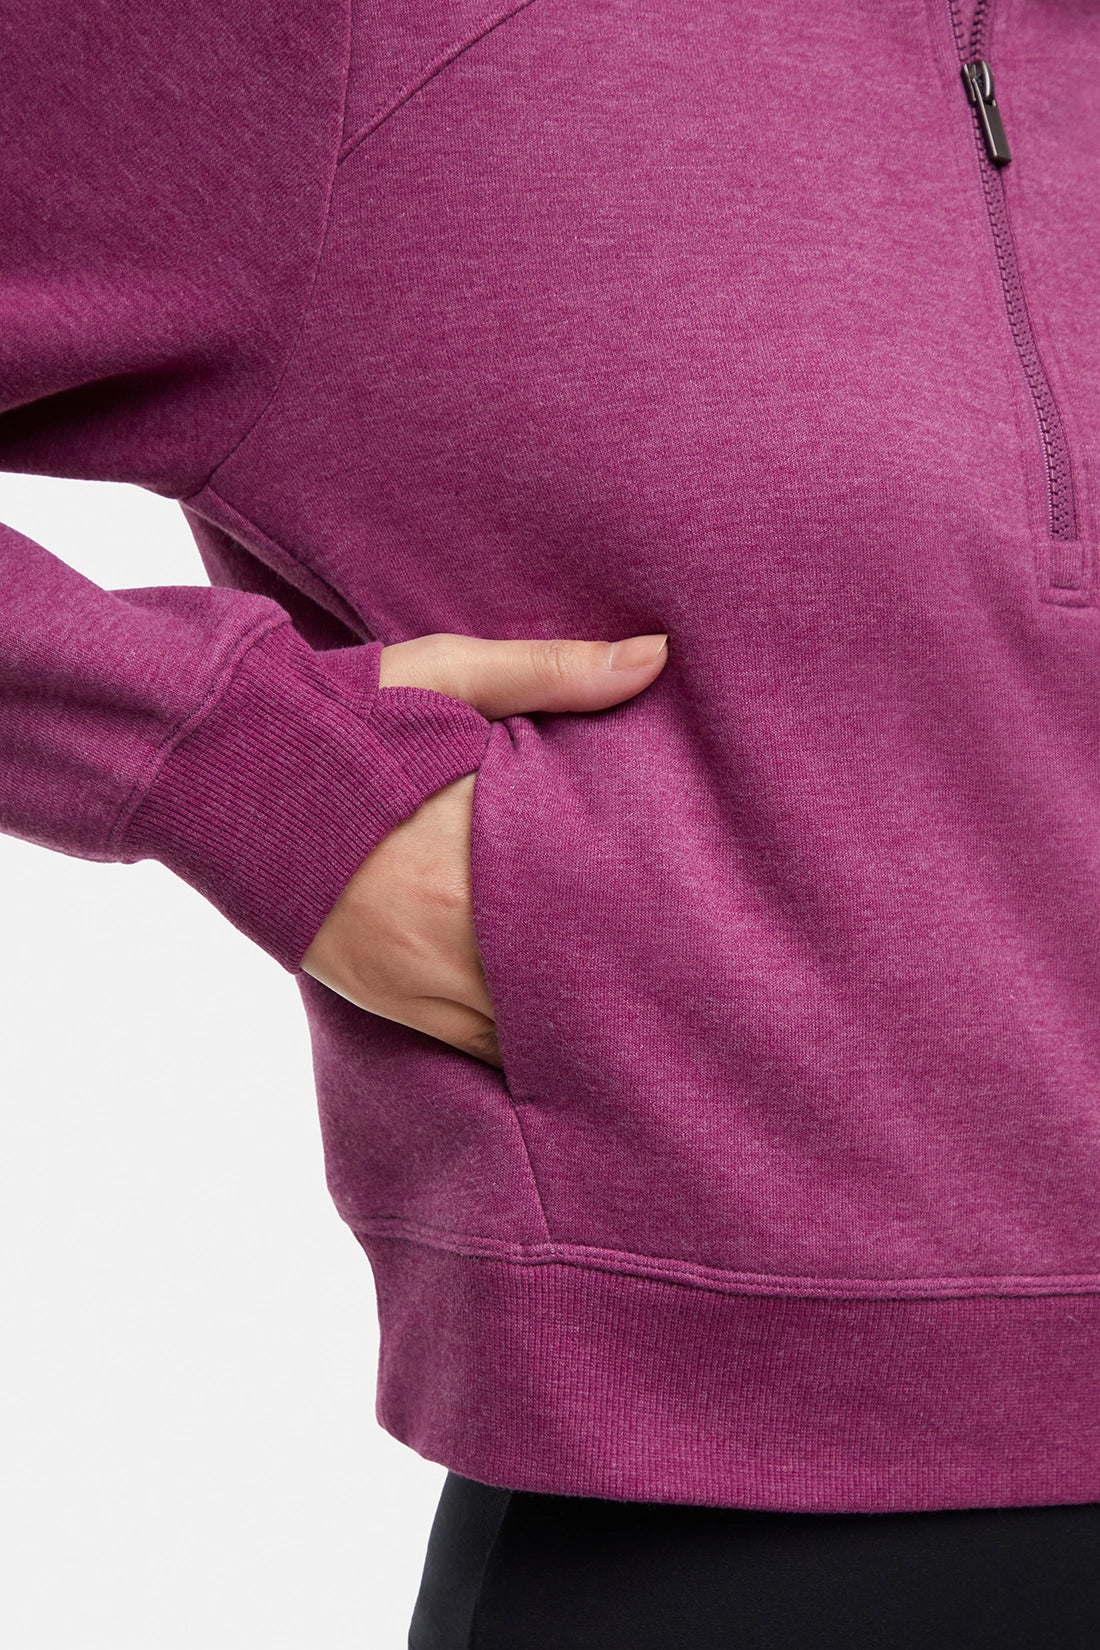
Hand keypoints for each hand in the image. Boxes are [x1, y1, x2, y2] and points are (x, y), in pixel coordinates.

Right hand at [301, 632, 668, 1065]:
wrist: (227, 770)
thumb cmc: (344, 716)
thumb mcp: (446, 675)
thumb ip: (552, 672)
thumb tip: (657, 655)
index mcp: (483, 842)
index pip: (594, 900)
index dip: (656, 927)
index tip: (711, 937)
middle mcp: (456, 923)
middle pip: (570, 983)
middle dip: (631, 993)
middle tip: (702, 1004)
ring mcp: (421, 976)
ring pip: (528, 1035)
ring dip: (584, 1036)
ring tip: (651, 1043)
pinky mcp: (392, 1003)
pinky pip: (477, 1051)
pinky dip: (524, 1054)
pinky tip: (568, 1059)